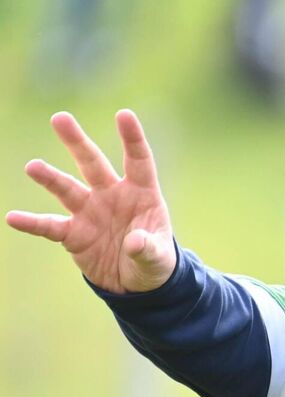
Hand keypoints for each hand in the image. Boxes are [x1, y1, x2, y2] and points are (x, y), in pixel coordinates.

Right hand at [6, 110, 175, 293]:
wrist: (135, 283)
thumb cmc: (154, 259)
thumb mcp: (158, 258)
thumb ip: (149, 248)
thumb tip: (134, 242)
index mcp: (141, 193)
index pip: (138, 160)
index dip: (131, 138)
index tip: (123, 114)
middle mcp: (112, 195)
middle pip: (92, 163)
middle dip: (76, 142)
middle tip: (60, 118)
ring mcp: (90, 212)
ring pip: (66, 189)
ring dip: (50, 178)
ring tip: (33, 166)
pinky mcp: (73, 233)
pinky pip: (49, 226)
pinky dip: (32, 223)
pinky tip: (14, 218)